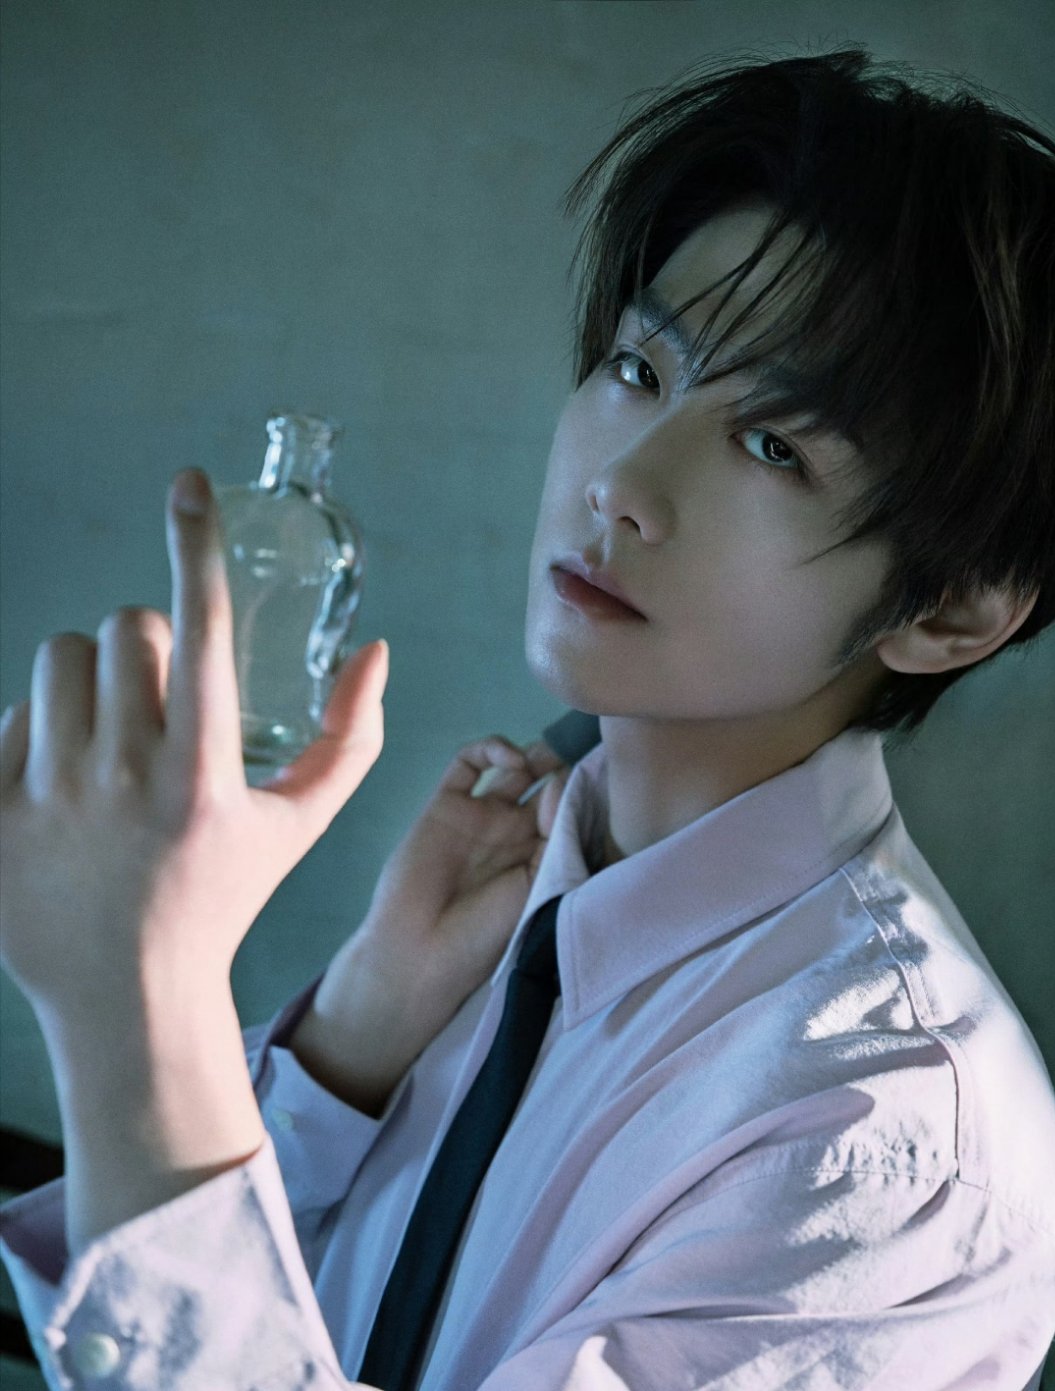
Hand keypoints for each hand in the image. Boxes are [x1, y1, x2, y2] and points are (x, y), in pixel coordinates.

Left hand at [0, 468, 389, 1036]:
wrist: (127, 992)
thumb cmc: (224, 897)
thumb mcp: (299, 825)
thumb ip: (349, 737)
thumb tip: (375, 649)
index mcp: (203, 777)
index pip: (204, 631)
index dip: (197, 545)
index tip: (187, 484)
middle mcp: (123, 781)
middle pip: (126, 629)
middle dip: (149, 650)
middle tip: (158, 705)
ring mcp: (46, 799)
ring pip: (60, 658)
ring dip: (90, 681)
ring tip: (108, 741)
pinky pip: (8, 715)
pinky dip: (39, 734)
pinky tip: (62, 788)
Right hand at [289, 733, 568, 1113]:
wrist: (421, 951)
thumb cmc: (485, 933)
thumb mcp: (539, 886)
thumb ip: (555, 834)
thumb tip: (560, 782)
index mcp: (543, 854)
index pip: (572, 808)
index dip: (585, 791)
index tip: (598, 785)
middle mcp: (515, 832)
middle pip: (546, 781)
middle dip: (562, 764)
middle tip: (570, 760)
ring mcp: (481, 816)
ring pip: (512, 767)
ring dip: (532, 755)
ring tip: (538, 765)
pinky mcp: (446, 804)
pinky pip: (468, 763)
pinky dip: (490, 749)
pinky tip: (508, 760)